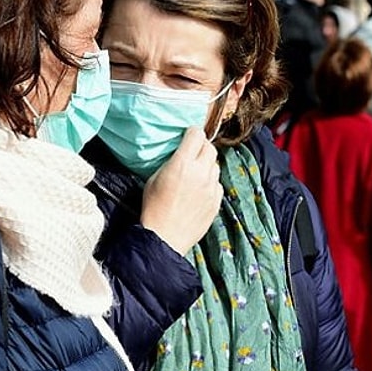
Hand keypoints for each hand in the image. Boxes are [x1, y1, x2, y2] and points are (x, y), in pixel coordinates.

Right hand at [141, 126, 221, 254]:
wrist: (165, 237)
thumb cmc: (154, 209)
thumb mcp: (154, 178)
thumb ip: (170, 163)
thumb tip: (178, 155)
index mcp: (182, 164)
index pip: (197, 135)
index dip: (192, 133)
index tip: (188, 136)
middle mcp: (200, 173)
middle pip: (209, 148)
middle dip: (201, 147)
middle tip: (193, 152)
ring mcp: (211, 188)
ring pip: (215, 165)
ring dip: (207, 164)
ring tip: (196, 172)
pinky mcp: (216, 201)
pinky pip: (217, 183)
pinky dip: (210, 182)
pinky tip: (200, 189)